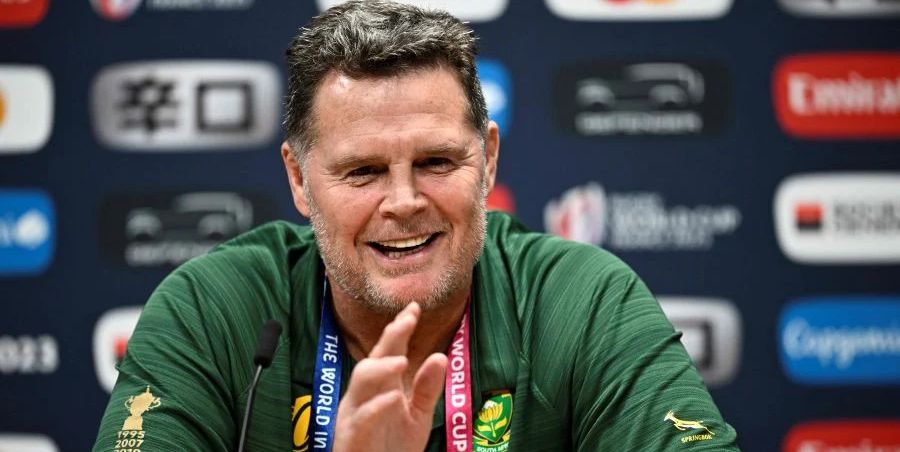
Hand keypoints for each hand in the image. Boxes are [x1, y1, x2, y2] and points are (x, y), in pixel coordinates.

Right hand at [332, 302, 447, 451]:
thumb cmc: (393, 446)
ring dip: (382, 368)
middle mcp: (365, 394)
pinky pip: (362, 417)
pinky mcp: (352, 435)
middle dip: (390, 338)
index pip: (389, 351)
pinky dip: (378, 406)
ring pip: (361, 381)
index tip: (414, 308)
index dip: (399, 328)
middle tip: (407, 321)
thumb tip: (440, 357)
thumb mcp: (418, 414)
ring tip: (402, 360)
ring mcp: (355, 413)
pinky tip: (395, 397)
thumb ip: (427, 388)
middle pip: (374, 357)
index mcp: (381, 386)